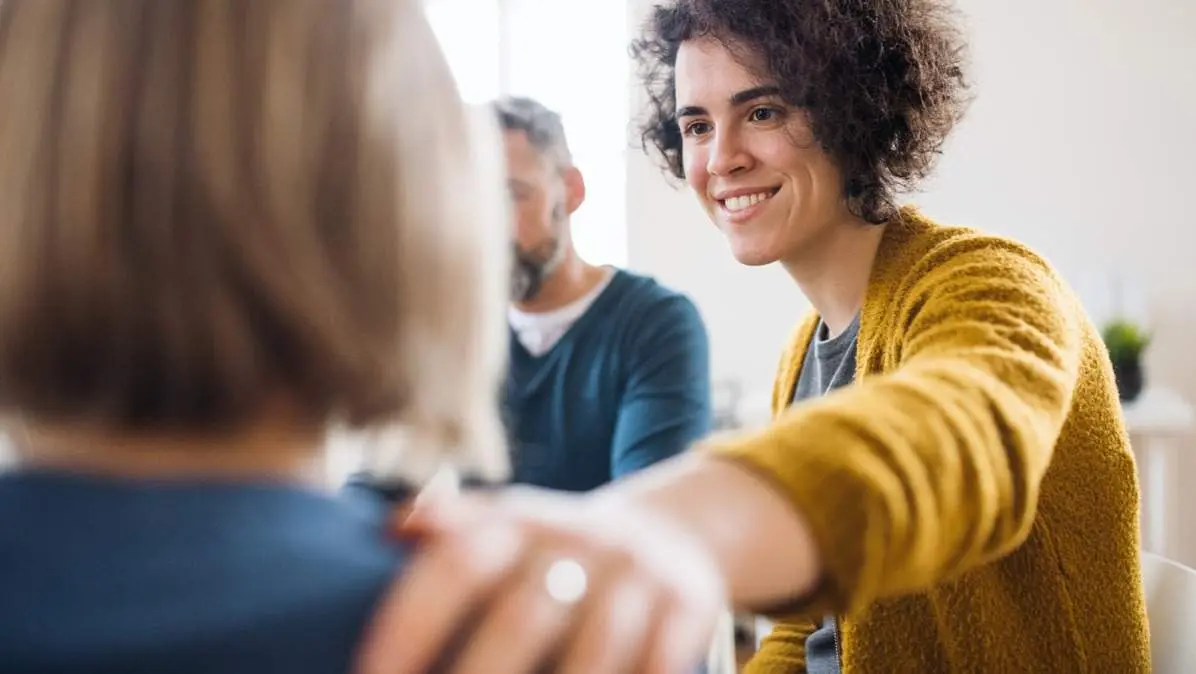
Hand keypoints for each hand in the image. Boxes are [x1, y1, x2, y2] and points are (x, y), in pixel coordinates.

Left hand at [354, 486, 726, 673]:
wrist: (669, 532)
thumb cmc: (558, 551)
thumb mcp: (509, 525)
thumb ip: (453, 528)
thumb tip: (388, 530)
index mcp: (518, 521)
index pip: (455, 565)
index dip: (409, 626)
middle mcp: (578, 539)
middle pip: (520, 617)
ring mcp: (637, 573)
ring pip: (593, 656)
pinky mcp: (688, 604)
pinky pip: (657, 667)